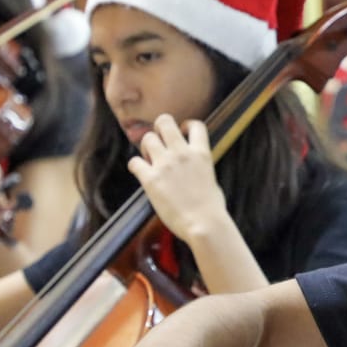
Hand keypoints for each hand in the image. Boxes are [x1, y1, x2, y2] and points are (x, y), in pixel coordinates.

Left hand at [128, 115, 226, 243]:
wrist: (204, 225)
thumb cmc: (212, 210)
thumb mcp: (212, 180)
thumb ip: (201, 168)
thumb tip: (195, 169)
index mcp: (201, 153)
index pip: (195, 125)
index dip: (186, 126)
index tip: (182, 134)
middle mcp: (182, 153)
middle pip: (164, 121)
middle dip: (159, 130)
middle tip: (160, 145)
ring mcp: (165, 165)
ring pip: (147, 138)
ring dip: (146, 148)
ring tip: (150, 161)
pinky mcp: (151, 179)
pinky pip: (134, 162)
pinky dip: (135, 166)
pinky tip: (140, 173)